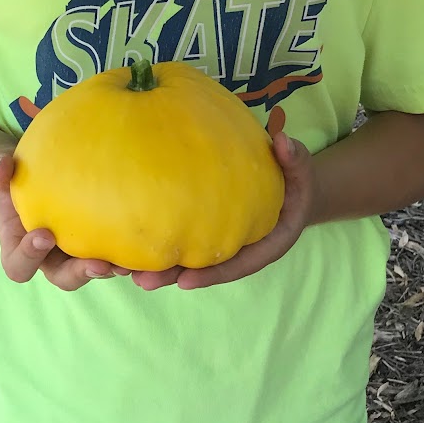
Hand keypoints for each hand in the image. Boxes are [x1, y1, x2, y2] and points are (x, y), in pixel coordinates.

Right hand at [0, 148, 129, 291]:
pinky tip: (149, 243)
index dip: (29, 256)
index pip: (20, 265)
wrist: (35, 168)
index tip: (43, 235)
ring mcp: (78, 251)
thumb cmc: (9, 173)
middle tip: (98, 263)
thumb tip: (2, 169)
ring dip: (113, 269)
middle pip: (64, 278)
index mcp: (20, 247)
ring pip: (96, 270)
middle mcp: (51, 257)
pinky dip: (132, 253)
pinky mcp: (103, 239)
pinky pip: (118, 252)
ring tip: (129, 261)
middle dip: (80, 273)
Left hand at [130, 106, 314, 291]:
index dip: (211, 274)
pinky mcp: (206, 229)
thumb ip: (295, 159)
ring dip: (156, 266)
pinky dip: (157, 242)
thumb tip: (283, 141)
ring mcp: (220, 241)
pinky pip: (182, 239)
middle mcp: (239, 249)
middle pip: (205, 268)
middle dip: (173, 275)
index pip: (237, 264)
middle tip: (142, 281)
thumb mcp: (300, 170)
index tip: (185, 281)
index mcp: (264, 244)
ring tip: (123, 270)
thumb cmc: (295, 180)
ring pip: (188, 259)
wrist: (289, 188)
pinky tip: (126, 245)